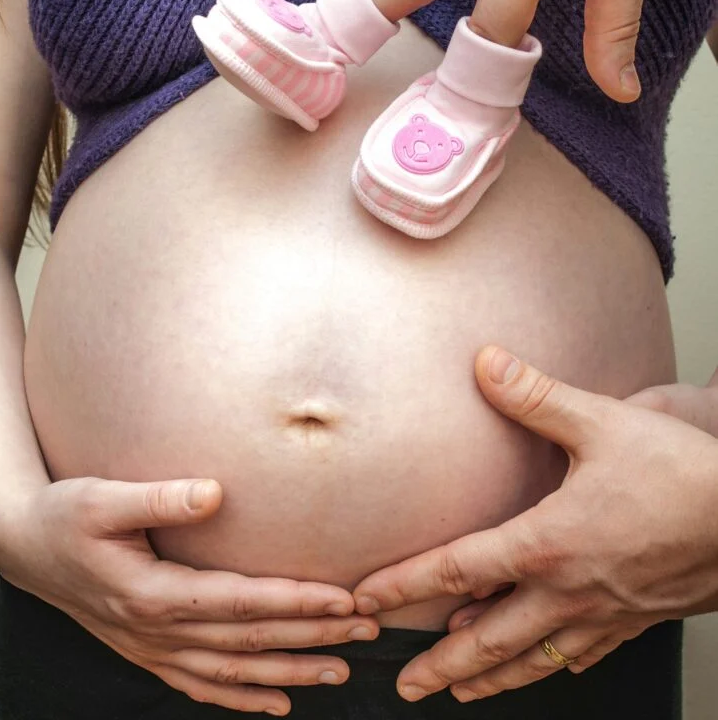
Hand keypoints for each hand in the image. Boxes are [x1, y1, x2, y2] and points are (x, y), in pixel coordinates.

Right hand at [0, 477, 378, 714]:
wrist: (23, 547)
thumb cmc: (64, 516)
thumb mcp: (102, 499)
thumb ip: (159, 498)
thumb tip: (215, 491)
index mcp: (151, 594)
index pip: (240, 602)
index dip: (295, 600)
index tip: (343, 597)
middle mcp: (156, 632)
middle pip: (249, 641)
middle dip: (311, 635)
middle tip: (366, 629)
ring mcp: (151, 649)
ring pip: (233, 671)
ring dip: (289, 671)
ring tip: (341, 669)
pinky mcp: (147, 652)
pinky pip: (201, 686)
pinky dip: (242, 699)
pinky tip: (278, 704)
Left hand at [353, 346, 717, 703]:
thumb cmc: (683, 474)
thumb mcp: (601, 423)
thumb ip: (535, 396)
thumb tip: (486, 363)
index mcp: (548, 544)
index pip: (457, 570)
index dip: (405, 586)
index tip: (367, 603)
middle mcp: (568, 590)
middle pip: (487, 637)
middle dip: (439, 663)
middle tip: (405, 684)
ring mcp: (603, 614)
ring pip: (532, 659)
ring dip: (488, 677)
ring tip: (458, 691)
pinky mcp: (635, 620)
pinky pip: (581, 654)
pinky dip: (550, 667)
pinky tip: (544, 668)